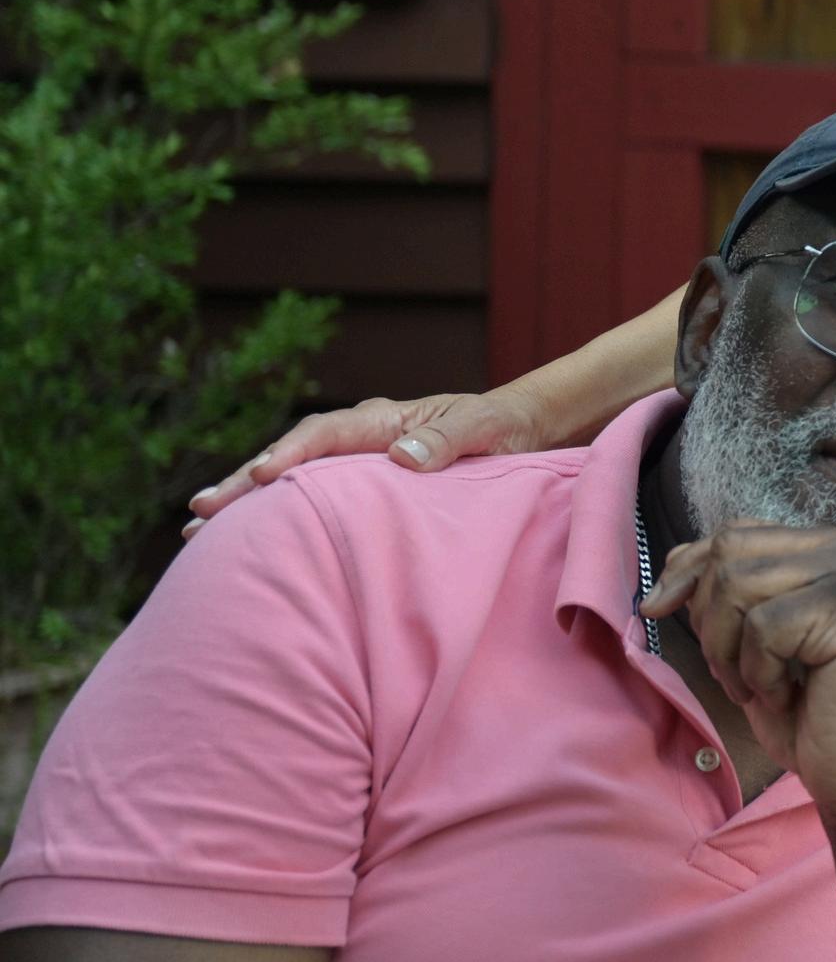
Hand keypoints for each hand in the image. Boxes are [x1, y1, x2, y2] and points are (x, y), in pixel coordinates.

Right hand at [184, 388, 552, 535]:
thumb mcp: (484, 428)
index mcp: (382, 419)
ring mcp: (350, 463)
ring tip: (195, 529)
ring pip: (287, 479)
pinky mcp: (352, 488)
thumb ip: (449, 439)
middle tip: (201, 510)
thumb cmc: (498, 426)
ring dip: (243, 501)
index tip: (262, 475)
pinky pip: (304, 499)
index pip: (327, 433)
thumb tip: (403, 456)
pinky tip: (238, 543)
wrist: (513, 429)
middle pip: (289, 454)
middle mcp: (357, 437)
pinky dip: (271, 517)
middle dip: (242, 481)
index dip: (293, 453)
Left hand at [644, 524, 835, 827]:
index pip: (736, 534)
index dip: (688, 571)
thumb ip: (727, 594)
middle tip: (739, 674)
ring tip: (761, 687)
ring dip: (729, 651)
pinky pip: (761, 627)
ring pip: (736, 586)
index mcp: (835, 547)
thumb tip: (667, 576)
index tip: (658, 609)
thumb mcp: (756, 642)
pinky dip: (757, 673)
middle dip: (710, 621)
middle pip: (729, 553)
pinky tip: (786, 696)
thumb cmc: (813, 713)